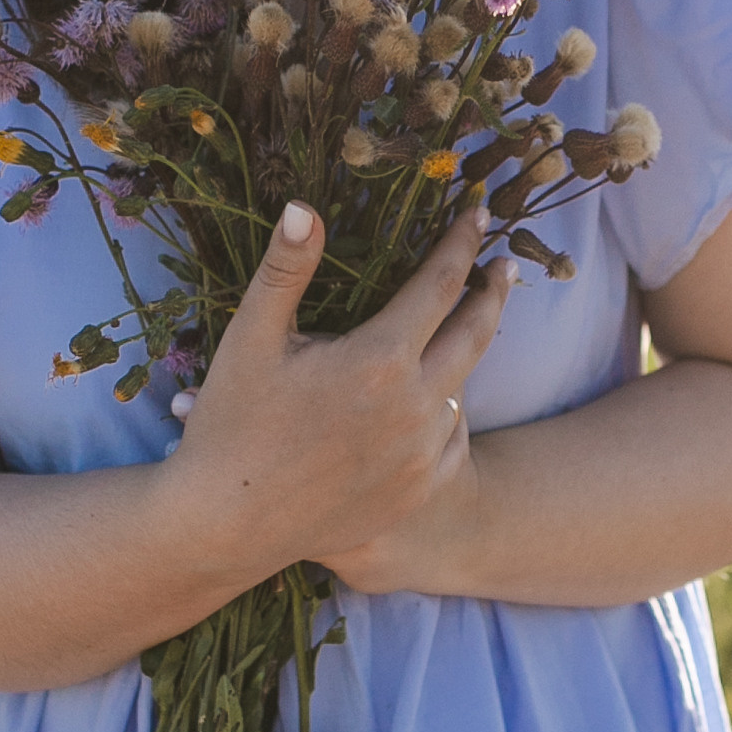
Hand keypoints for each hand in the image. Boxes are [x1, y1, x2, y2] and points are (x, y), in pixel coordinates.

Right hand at [165, 200, 511, 591]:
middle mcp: (415, 406)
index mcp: (379, 359)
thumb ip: (285, 269)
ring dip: (473, 349)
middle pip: (476, 332)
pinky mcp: (417, 489)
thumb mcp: (251, 338)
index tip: (478, 212)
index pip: (441, 284)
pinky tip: (446, 398)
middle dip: (493, 291)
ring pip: (464, 386)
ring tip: (473, 323)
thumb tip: (303, 206)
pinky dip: (453, 408)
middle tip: (504, 263)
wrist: (227, 525)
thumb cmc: (232, 424)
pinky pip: (452, 438)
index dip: (461, 243)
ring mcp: (421, 453)